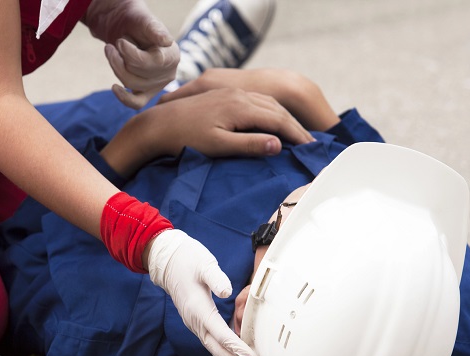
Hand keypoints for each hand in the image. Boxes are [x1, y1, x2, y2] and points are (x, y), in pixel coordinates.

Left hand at [85, 0, 179, 108]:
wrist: (131, 31)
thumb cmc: (139, 25)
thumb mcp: (146, 22)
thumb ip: (155, 30)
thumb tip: (166, 41)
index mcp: (172, 56)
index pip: (149, 62)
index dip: (129, 52)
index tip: (120, 41)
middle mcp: (168, 74)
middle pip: (139, 73)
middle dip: (121, 57)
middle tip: (116, 43)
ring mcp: (157, 86)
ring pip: (131, 83)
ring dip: (116, 66)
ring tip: (110, 50)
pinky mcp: (146, 94)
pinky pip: (136, 103)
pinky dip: (124, 97)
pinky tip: (114, 87)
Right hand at [145, 229, 260, 355]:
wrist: (167, 260)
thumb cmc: (188, 260)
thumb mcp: (203, 264)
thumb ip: (215, 277)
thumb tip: (227, 291)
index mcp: (198, 308)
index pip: (219, 333)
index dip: (236, 347)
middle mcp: (195, 321)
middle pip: (218, 349)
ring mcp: (195, 324)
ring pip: (215, 350)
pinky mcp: (198, 323)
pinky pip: (212, 345)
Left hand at [161, 69, 340, 130]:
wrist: (159, 122)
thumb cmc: (186, 138)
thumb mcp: (219, 146)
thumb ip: (249, 145)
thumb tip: (278, 145)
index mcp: (240, 107)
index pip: (278, 120)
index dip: (296, 135)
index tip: (310, 149)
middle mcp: (239, 95)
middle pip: (277, 109)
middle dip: (295, 127)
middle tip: (310, 144)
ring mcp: (232, 92)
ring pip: (268, 102)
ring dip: (285, 117)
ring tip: (297, 135)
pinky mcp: (225, 94)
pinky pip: (257, 100)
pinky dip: (272, 111)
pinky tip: (273, 121)